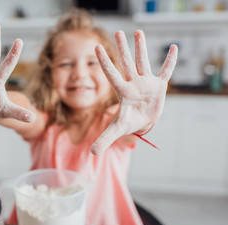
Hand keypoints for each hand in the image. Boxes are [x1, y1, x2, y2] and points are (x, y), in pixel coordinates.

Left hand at [91, 30, 177, 154]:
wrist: (143, 121)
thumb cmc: (129, 122)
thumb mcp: (117, 130)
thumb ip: (104, 139)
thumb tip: (91, 153)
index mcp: (122, 92)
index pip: (111, 74)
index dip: (105, 62)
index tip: (96, 47)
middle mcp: (133, 83)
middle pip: (127, 63)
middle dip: (123, 48)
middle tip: (118, 32)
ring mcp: (146, 83)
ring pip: (143, 62)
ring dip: (141, 48)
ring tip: (138, 31)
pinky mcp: (159, 85)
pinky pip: (165, 71)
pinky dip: (170, 62)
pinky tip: (173, 48)